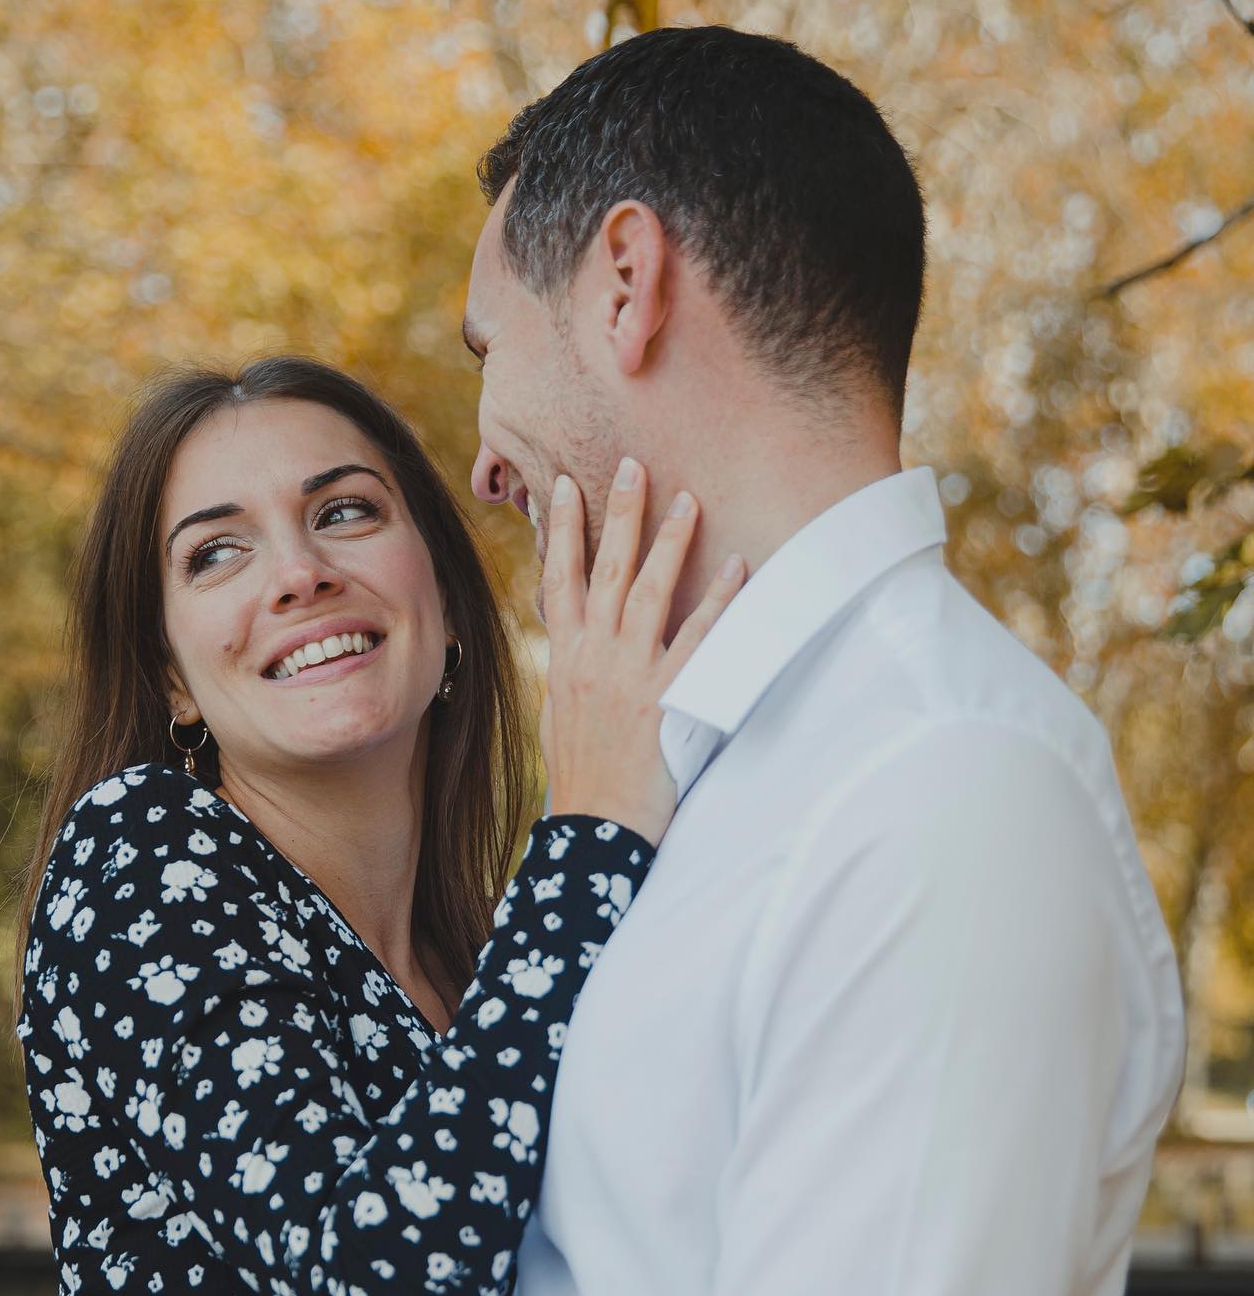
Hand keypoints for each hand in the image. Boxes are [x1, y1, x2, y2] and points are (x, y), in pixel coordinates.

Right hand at [540, 458, 744, 846]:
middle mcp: (592, 658)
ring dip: (668, 541)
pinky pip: (698, 639)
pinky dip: (720, 600)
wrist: (592, 832)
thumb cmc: (582, 782)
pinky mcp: (664, 699)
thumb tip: (579, 650)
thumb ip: (574, 677)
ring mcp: (627, 675)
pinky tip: (738, 567)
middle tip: (631, 463)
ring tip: (687, 498)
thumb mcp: (562, 720)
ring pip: (647, 591)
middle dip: (617, 513)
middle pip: (604, 570)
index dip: (559, 530)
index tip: (560, 486)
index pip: (557, 580)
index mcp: (565, 661)